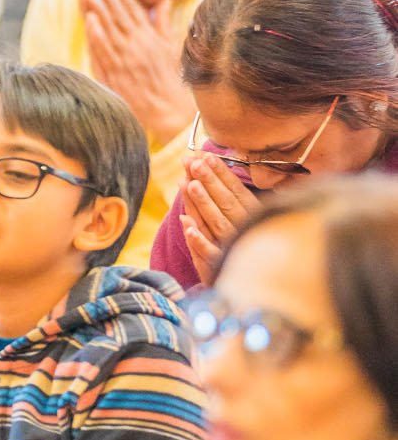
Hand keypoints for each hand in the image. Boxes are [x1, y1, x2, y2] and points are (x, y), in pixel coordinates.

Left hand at [80, 0, 193, 146]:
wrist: (170, 113)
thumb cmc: (170, 79)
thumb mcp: (170, 47)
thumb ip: (162, 22)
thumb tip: (161, 0)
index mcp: (150, 36)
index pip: (132, 6)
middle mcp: (137, 45)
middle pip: (118, 13)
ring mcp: (126, 60)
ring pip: (109, 29)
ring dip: (98, 8)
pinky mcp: (117, 76)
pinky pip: (105, 53)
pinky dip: (98, 37)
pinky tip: (90, 21)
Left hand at [182, 152, 257, 283]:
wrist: (252, 285)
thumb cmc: (243, 243)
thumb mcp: (242, 218)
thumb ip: (228, 198)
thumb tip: (205, 174)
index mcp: (253, 215)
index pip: (236, 190)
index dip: (221, 173)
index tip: (206, 155)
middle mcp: (245, 229)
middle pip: (225, 203)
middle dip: (209, 182)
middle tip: (194, 163)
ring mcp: (232, 248)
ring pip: (216, 223)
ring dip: (203, 204)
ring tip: (190, 185)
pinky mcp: (220, 267)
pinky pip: (210, 253)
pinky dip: (198, 240)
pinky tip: (186, 225)